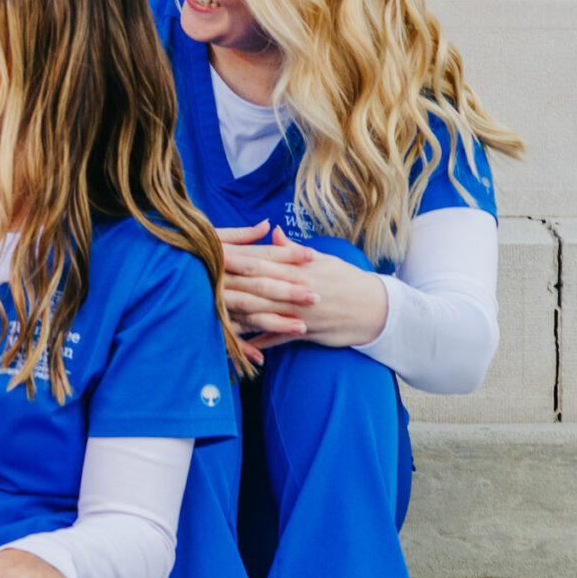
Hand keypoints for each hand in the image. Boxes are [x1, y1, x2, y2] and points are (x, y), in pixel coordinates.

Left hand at [218, 223, 388, 356]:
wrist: (376, 309)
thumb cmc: (347, 281)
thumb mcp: (323, 260)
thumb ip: (292, 250)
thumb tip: (273, 231)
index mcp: (298, 269)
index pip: (260, 261)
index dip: (235, 258)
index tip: (212, 254)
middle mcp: (296, 290)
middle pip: (255, 287)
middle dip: (227, 286)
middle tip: (200, 283)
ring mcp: (299, 313)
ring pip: (262, 314)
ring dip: (237, 315)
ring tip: (211, 315)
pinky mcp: (305, 333)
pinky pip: (277, 339)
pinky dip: (259, 343)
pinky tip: (240, 346)